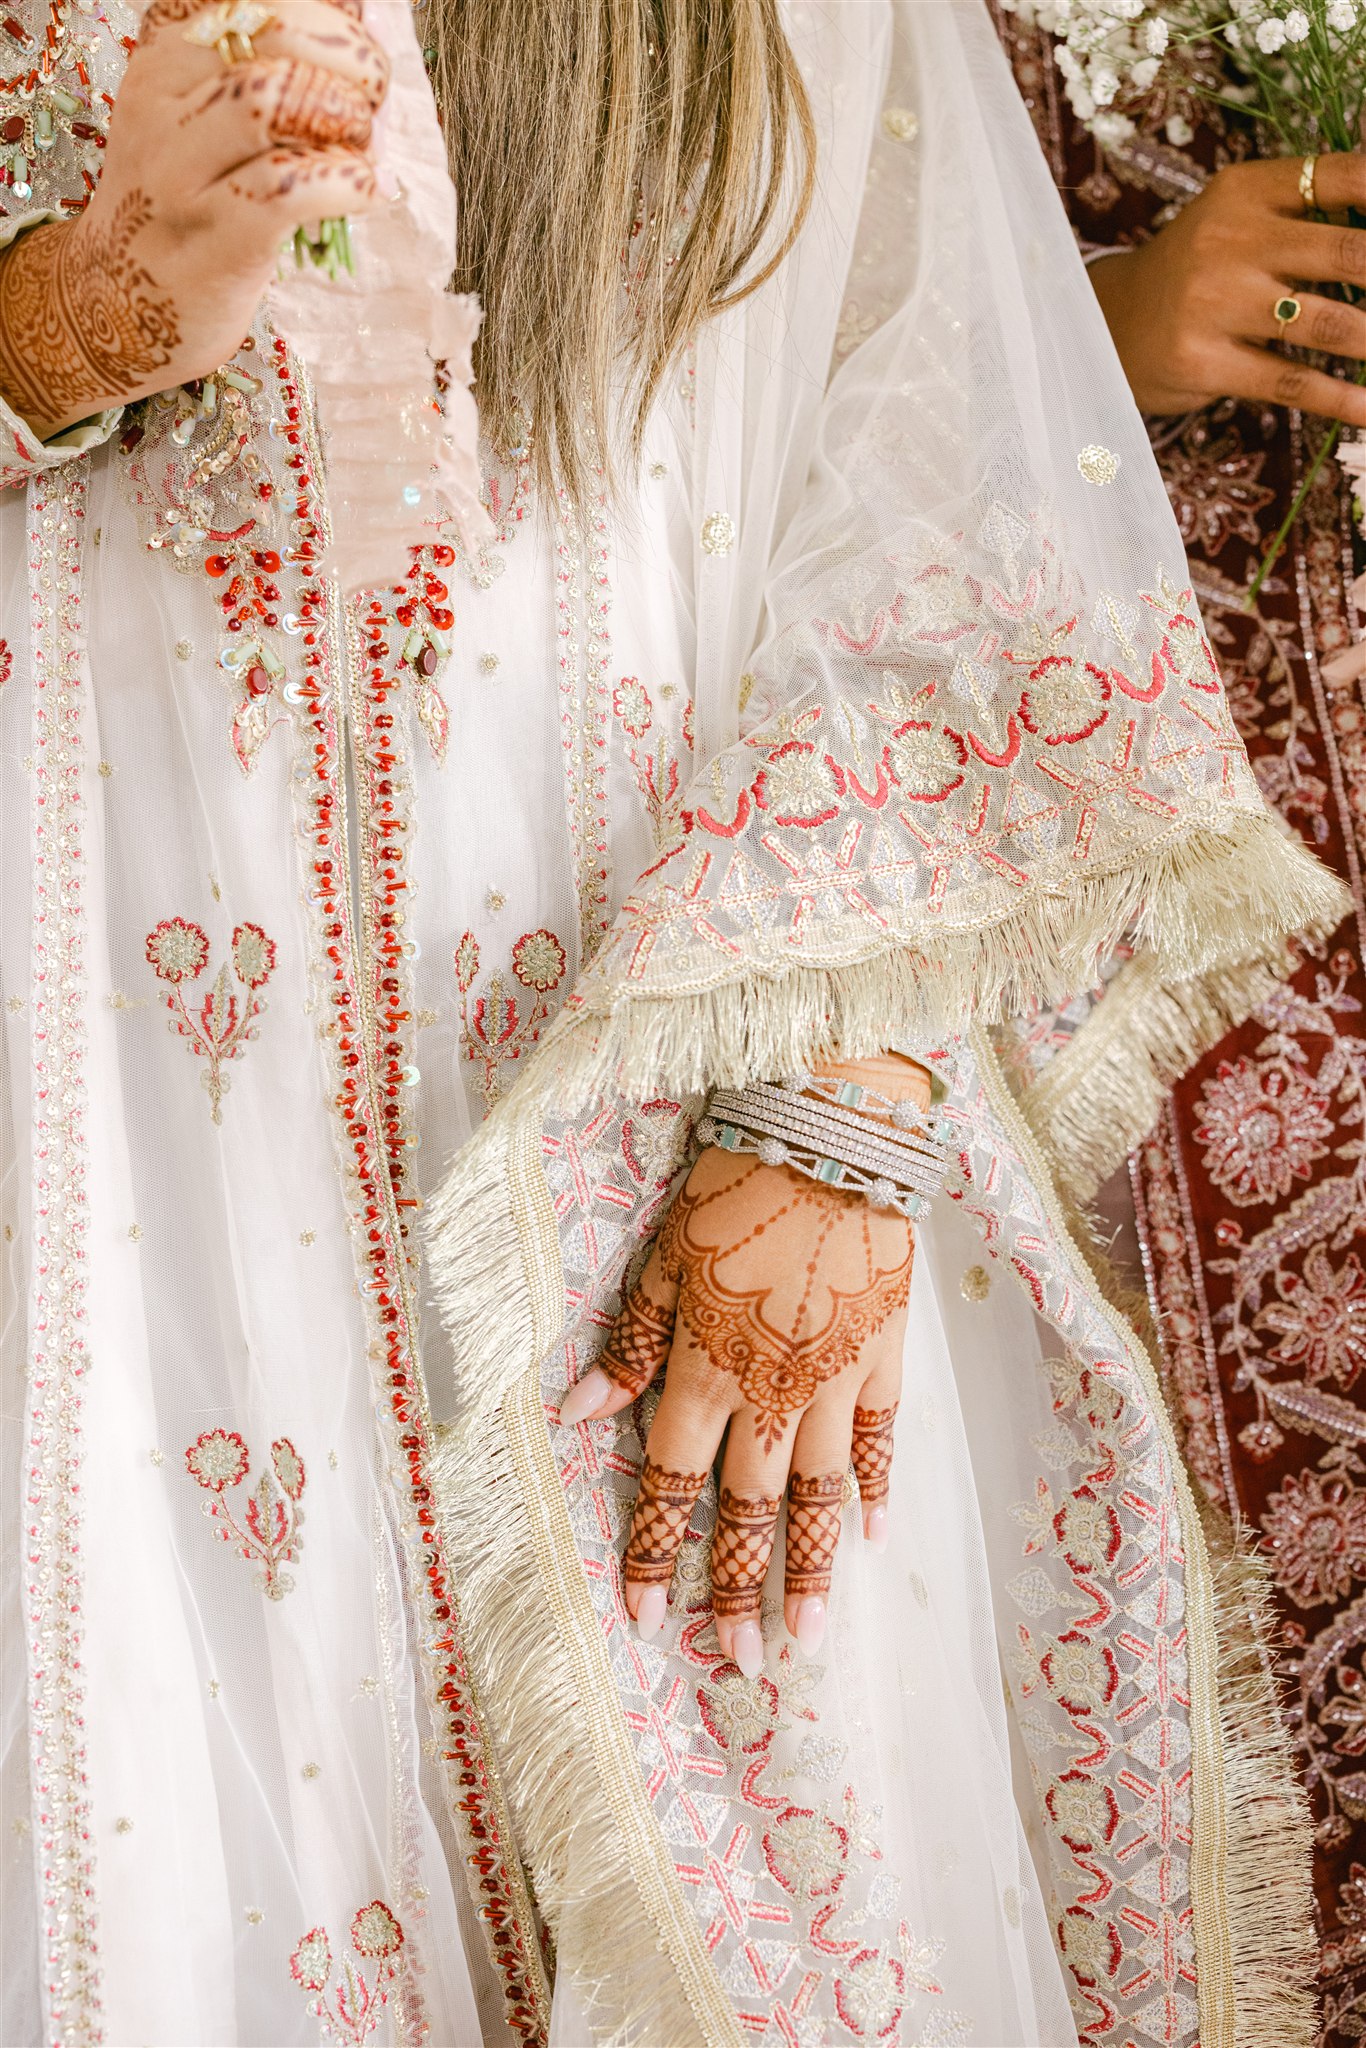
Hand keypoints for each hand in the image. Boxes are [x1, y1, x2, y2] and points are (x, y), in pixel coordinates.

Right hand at [0, 0, 387, 439]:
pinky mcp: (216, 233)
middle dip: (349, 58)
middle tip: (370, 103)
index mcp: (166, 49)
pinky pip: (294, 185)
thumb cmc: (184, 203)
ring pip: (277, 95)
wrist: (117, 303)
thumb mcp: (199, 114)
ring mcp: (182, 167)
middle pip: (275, 28)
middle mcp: (165, 96)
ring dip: (346, 115)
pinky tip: (364, 190)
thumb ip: (261, 68)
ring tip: (362, 146)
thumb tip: (357, 26)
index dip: (326, 15)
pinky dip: (350, 180)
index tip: (354, 51)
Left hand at [560, 1055, 929, 1675]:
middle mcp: (774, 1389)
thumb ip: (630, 1341)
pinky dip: (878, 1486)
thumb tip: (576, 1414)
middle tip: (738, 1661)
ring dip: (810, 1566)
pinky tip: (874, 1534)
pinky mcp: (886, 1351)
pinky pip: (884, 1436)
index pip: (670, 1481)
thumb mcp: (662, 1256)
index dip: (655, 1552)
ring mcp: (838, 1377)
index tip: (646, 1617)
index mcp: (707, 1366)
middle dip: (739, 1589)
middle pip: (751, 1508)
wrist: (834, 1130)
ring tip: (806, 1634)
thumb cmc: (736, 1183)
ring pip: (822, 1492)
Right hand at [1090, 153, 1365, 426]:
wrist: (1108, 325)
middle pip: (1349, 251)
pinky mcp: (1205, 363)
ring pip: (1329, 324)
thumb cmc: (1197, 272)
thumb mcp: (1239, 218)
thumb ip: (1309, 210)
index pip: (1344, 177)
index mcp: (1247, 190)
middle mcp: (1230, 240)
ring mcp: (1214, 303)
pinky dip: (1342, 400)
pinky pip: (1291, 382)